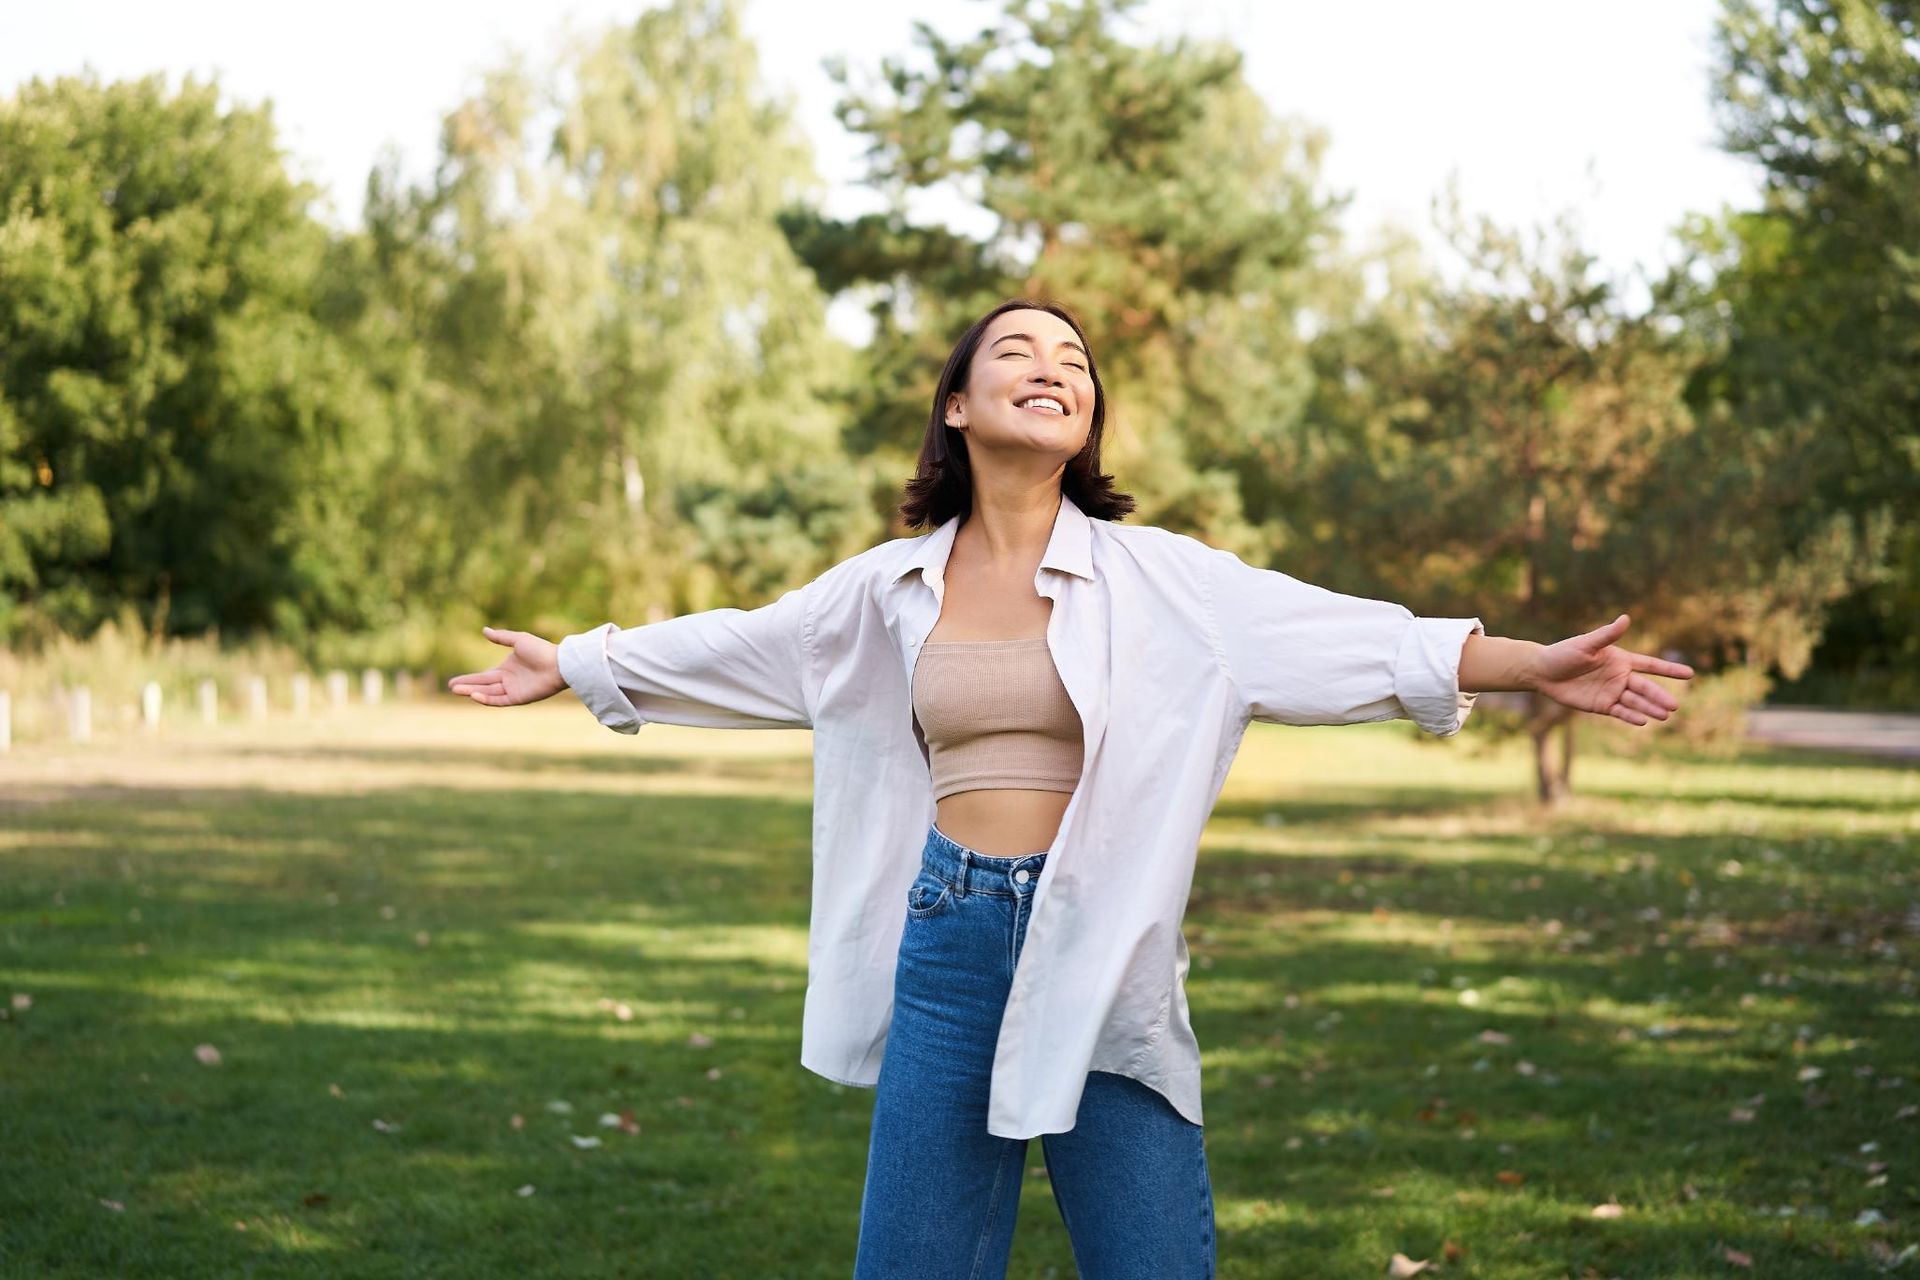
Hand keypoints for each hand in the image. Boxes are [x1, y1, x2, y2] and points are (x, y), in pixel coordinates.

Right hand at [446, 626, 565, 706]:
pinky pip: (499, 700)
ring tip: (457, 690)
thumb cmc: (541, 649)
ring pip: (488, 693)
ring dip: (473, 692)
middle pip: (483, 685)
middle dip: (467, 686)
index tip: (453, 681)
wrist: (558, 663)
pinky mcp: (519, 698)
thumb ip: (501, 637)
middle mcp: (508, 681)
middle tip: (451, 687)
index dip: (469, 679)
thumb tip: (484, 630)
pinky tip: (474, 695)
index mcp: (507, 669)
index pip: (484, 676)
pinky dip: (487, 699)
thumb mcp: (518, 639)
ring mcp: (513, 690)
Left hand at [1530, 613, 1693, 725]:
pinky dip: (1631, 716)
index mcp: (1620, 660)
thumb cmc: (1563, 653)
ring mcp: (1612, 692)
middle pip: (1645, 688)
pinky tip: (1643, 721)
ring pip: (1636, 702)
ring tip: (1664, 715)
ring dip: (1650, 708)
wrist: (1542, 672)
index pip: (1650, 665)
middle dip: (1659, 696)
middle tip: (1674, 706)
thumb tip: (1626, 618)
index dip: (1669, 670)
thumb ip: (1607, 634)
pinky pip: (1620, 712)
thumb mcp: (1586, 644)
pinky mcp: (1601, 705)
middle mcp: (1620, 677)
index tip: (1690, 674)